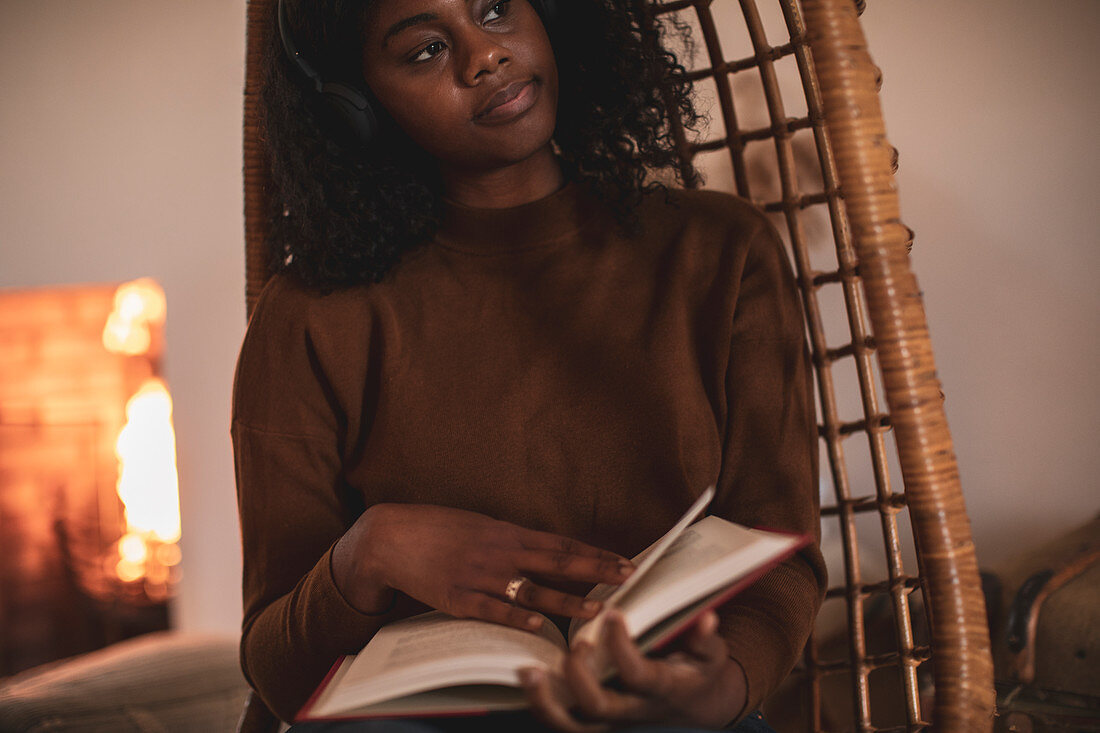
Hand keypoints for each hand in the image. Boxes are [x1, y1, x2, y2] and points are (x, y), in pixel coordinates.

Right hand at [333, 503, 634, 630]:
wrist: (392, 537)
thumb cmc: (438, 529)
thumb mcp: (481, 525)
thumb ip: (512, 540)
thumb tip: (545, 551)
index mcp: (508, 533)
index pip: (562, 544)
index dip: (595, 553)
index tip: (625, 561)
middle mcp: (501, 552)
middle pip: (559, 563)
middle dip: (596, 571)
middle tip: (628, 578)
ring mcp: (481, 576)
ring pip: (534, 589)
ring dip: (568, 601)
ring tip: (597, 610)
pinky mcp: (459, 597)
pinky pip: (494, 609)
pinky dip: (518, 615)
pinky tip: (540, 624)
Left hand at [520, 610, 746, 731]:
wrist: (696, 706)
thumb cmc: (699, 671)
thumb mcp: (711, 655)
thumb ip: (705, 641)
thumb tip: (706, 619)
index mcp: (661, 689)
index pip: (637, 674)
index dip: (621, 647)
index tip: (612, 614)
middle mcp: (632, 709)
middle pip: (598, 706)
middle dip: (580, 676)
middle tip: (578, 643)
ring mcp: (611, 719)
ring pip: (572, 725)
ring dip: (545, 701)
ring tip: (528, 670)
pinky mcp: (596, 720)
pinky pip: (564, 722)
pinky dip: (542, 704)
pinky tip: (526, 676)